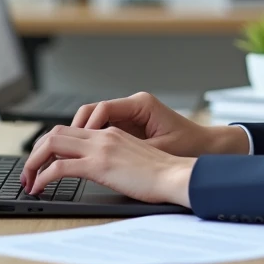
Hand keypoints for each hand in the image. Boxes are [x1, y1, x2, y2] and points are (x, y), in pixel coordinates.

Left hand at [19, 125, 194, 206]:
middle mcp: (103, 136)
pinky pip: (60, 167)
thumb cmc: (162, 174)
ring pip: (52, 144)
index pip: (71, 131)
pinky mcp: (99, 165)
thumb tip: (102, 171)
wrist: (175, 175)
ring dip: (33, 162)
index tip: (42, 162)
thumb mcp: (134, 159)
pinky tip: (39, 188)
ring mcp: (100, 148)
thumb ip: (115, 158)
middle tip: (27, 172)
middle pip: (55, 133)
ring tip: (28, 181)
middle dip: (35, 152)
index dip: (51, 145)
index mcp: (111, 133)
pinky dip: (43, 176)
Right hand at [68, 91, 248, 157]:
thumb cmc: (188, 146)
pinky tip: (81, 158)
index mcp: (140, 104)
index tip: (77, 144)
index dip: (85, 127)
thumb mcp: (158, 148)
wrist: (207, 147)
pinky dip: (90, 142)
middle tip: (56, 150)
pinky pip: (102, 131)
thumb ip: (129, 149)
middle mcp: (132, 106)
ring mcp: (130, 116)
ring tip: (63, 156)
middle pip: (91, 112)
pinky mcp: (129, 128)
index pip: (101, 109)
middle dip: (73, 131)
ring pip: (93, 121)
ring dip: (78, 137)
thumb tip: (101, 153)